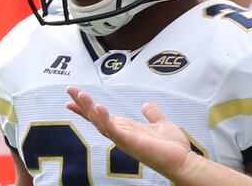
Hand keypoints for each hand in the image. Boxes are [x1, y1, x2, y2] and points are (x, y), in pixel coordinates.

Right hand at [65, 86, 191, 178]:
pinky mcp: (130, 142)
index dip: (87, 107)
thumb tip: (145, 105)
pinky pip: (114, 130)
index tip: (73, 97)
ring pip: (101, 123)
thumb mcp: (161, 124)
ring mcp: (124, 139)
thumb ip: (152, 114)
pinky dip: (106, 119)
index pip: (102, 116)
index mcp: (126, 128)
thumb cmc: (171, 147)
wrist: (182, 161)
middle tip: (69, 89)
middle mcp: (121, 134)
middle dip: (82, 105)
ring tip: (80, 94)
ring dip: (89, 109)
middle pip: (96, 118)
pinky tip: (100, 107)